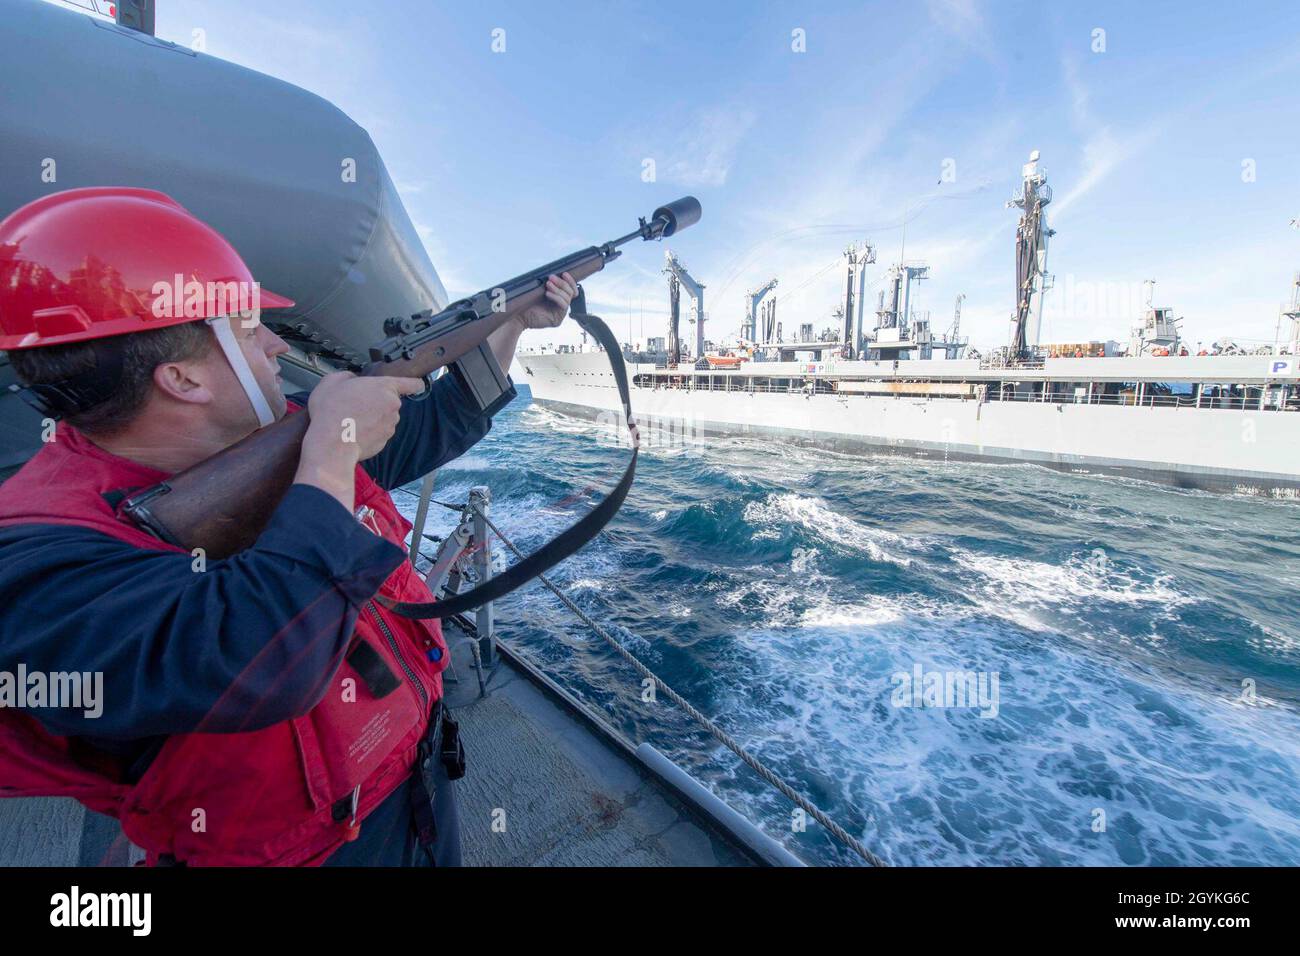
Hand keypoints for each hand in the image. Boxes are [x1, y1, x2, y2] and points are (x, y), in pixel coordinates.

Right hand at [296, 372, 424, 510]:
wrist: (331, 443)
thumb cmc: (331, 411)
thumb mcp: (333, 380)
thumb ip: (349, 376)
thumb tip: (352, 380)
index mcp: (384, 387)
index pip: (411, 383)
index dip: (414, 383)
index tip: (415, 384)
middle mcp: (392, 406)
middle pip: (390, 401)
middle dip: (376, 402)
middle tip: (356, 403)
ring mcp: (390, 425)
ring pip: (383, 418)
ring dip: (372, 418)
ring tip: (351, 419)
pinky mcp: (384, 441)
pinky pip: (378, 433)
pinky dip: (369, 432)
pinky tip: (353, 431)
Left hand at [516, 271, 577, 329]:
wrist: (518, 315)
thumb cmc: (527, 301)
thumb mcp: (539, 289)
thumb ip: (549, 282)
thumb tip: (556, 270)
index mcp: (559, 298)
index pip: (571, 289)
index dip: (570, 281)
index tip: (564, 273)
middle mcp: (561, 306)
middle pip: (571, 292)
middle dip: (562, 283)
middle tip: (551, 277)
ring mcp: (560, 314)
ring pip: (567, 298)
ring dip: (558, 289)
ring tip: (547, 284)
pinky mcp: (557, 320)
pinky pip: (563, 306)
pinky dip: (556, 298)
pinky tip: (547, 293)